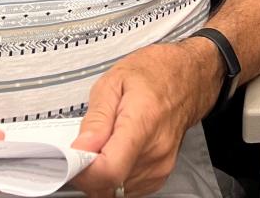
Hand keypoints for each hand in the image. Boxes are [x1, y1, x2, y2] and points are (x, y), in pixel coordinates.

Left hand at [70, 40, 222, 197]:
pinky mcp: (159, 176)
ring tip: (107, 141)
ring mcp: (160, 166)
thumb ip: (96, 118)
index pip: (109, 170)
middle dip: (89, 168)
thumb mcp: (115, 80)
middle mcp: (155, 151)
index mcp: (143, 122)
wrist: (188, 77)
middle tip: (87, 143)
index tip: (71, 159)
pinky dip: (116, 174)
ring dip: (102, 172)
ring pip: (114, 189)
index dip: (83, 170)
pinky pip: (125, 188)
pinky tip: (119, 150)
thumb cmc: (155, 73)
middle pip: (107, 183)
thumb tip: (79, 148)